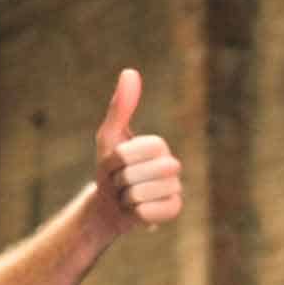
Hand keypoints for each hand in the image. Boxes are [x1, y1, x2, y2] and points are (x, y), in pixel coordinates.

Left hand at [94, 68, 182, 232]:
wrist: (108, 205)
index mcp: (159, 145)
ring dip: (125, 197)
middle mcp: (172, 165)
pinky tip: (136, 210)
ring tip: (127, 195)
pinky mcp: (173, 209)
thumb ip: (120, 107)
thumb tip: (130, 71)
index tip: (115, 164)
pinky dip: (135, 213)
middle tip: (120, 182)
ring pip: (143, 194)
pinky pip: (150, 212)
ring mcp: (175, 188)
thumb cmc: (110, 169)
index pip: (139, 150)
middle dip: (120, 179)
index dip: (119, 159)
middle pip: (140, 173)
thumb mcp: (109, 137)